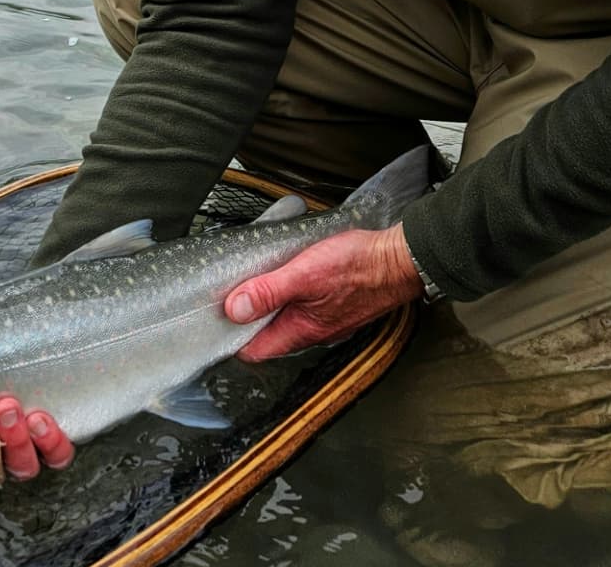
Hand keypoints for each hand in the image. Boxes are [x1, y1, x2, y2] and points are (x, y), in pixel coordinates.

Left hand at [224, 225, 422, 361]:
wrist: (399, 260)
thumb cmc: (357, 266)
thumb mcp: (304, 274)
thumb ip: (269, 292)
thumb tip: (234, 309)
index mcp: (301, 330)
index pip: (255, 350)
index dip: (231, 338)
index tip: (212, 320)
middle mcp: (311, 331)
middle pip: (267, 335)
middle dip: (244, 320)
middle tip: (224, 295)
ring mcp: (324, 319)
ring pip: (283, 320)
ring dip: (265, 305)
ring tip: (248, 282)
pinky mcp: (333, 304)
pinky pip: (300, 307)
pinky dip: (285, 296)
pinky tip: (281, 276)